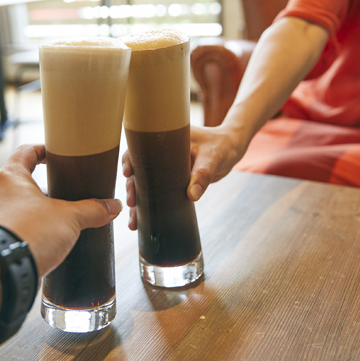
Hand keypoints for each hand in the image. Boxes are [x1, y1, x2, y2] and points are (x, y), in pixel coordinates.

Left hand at [0, 144, 121, 275]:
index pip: (26, 151)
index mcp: (11, 177)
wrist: (4, 271)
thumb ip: (92, 209)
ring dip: (39, 210)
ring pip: (20, 206)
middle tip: (66, 189)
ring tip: (61, 218)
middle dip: (46, 186)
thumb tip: (112, 206)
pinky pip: (18, 229)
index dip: (43, 150)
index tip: (58, 154)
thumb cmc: (30, 233)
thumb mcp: (70, 217)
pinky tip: (49, 240)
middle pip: (23, 180)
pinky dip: (33, 231)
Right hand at [122, 125, 244, 229]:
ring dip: (138, 202)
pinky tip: (143, 221)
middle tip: (132, 202)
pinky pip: (157, 192)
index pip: (140, 147)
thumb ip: (202, 175)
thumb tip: (192, 195)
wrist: (230, 149)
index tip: (128, 173)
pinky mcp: (170, 180)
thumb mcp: (212, 158)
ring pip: (145, 184)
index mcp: (165, 139)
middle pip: (139, 170)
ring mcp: (164, 167)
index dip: (130, 159)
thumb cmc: (221, 146)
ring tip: (134, 221)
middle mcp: (160, 152)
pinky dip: (150, 206)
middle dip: (132, 188)